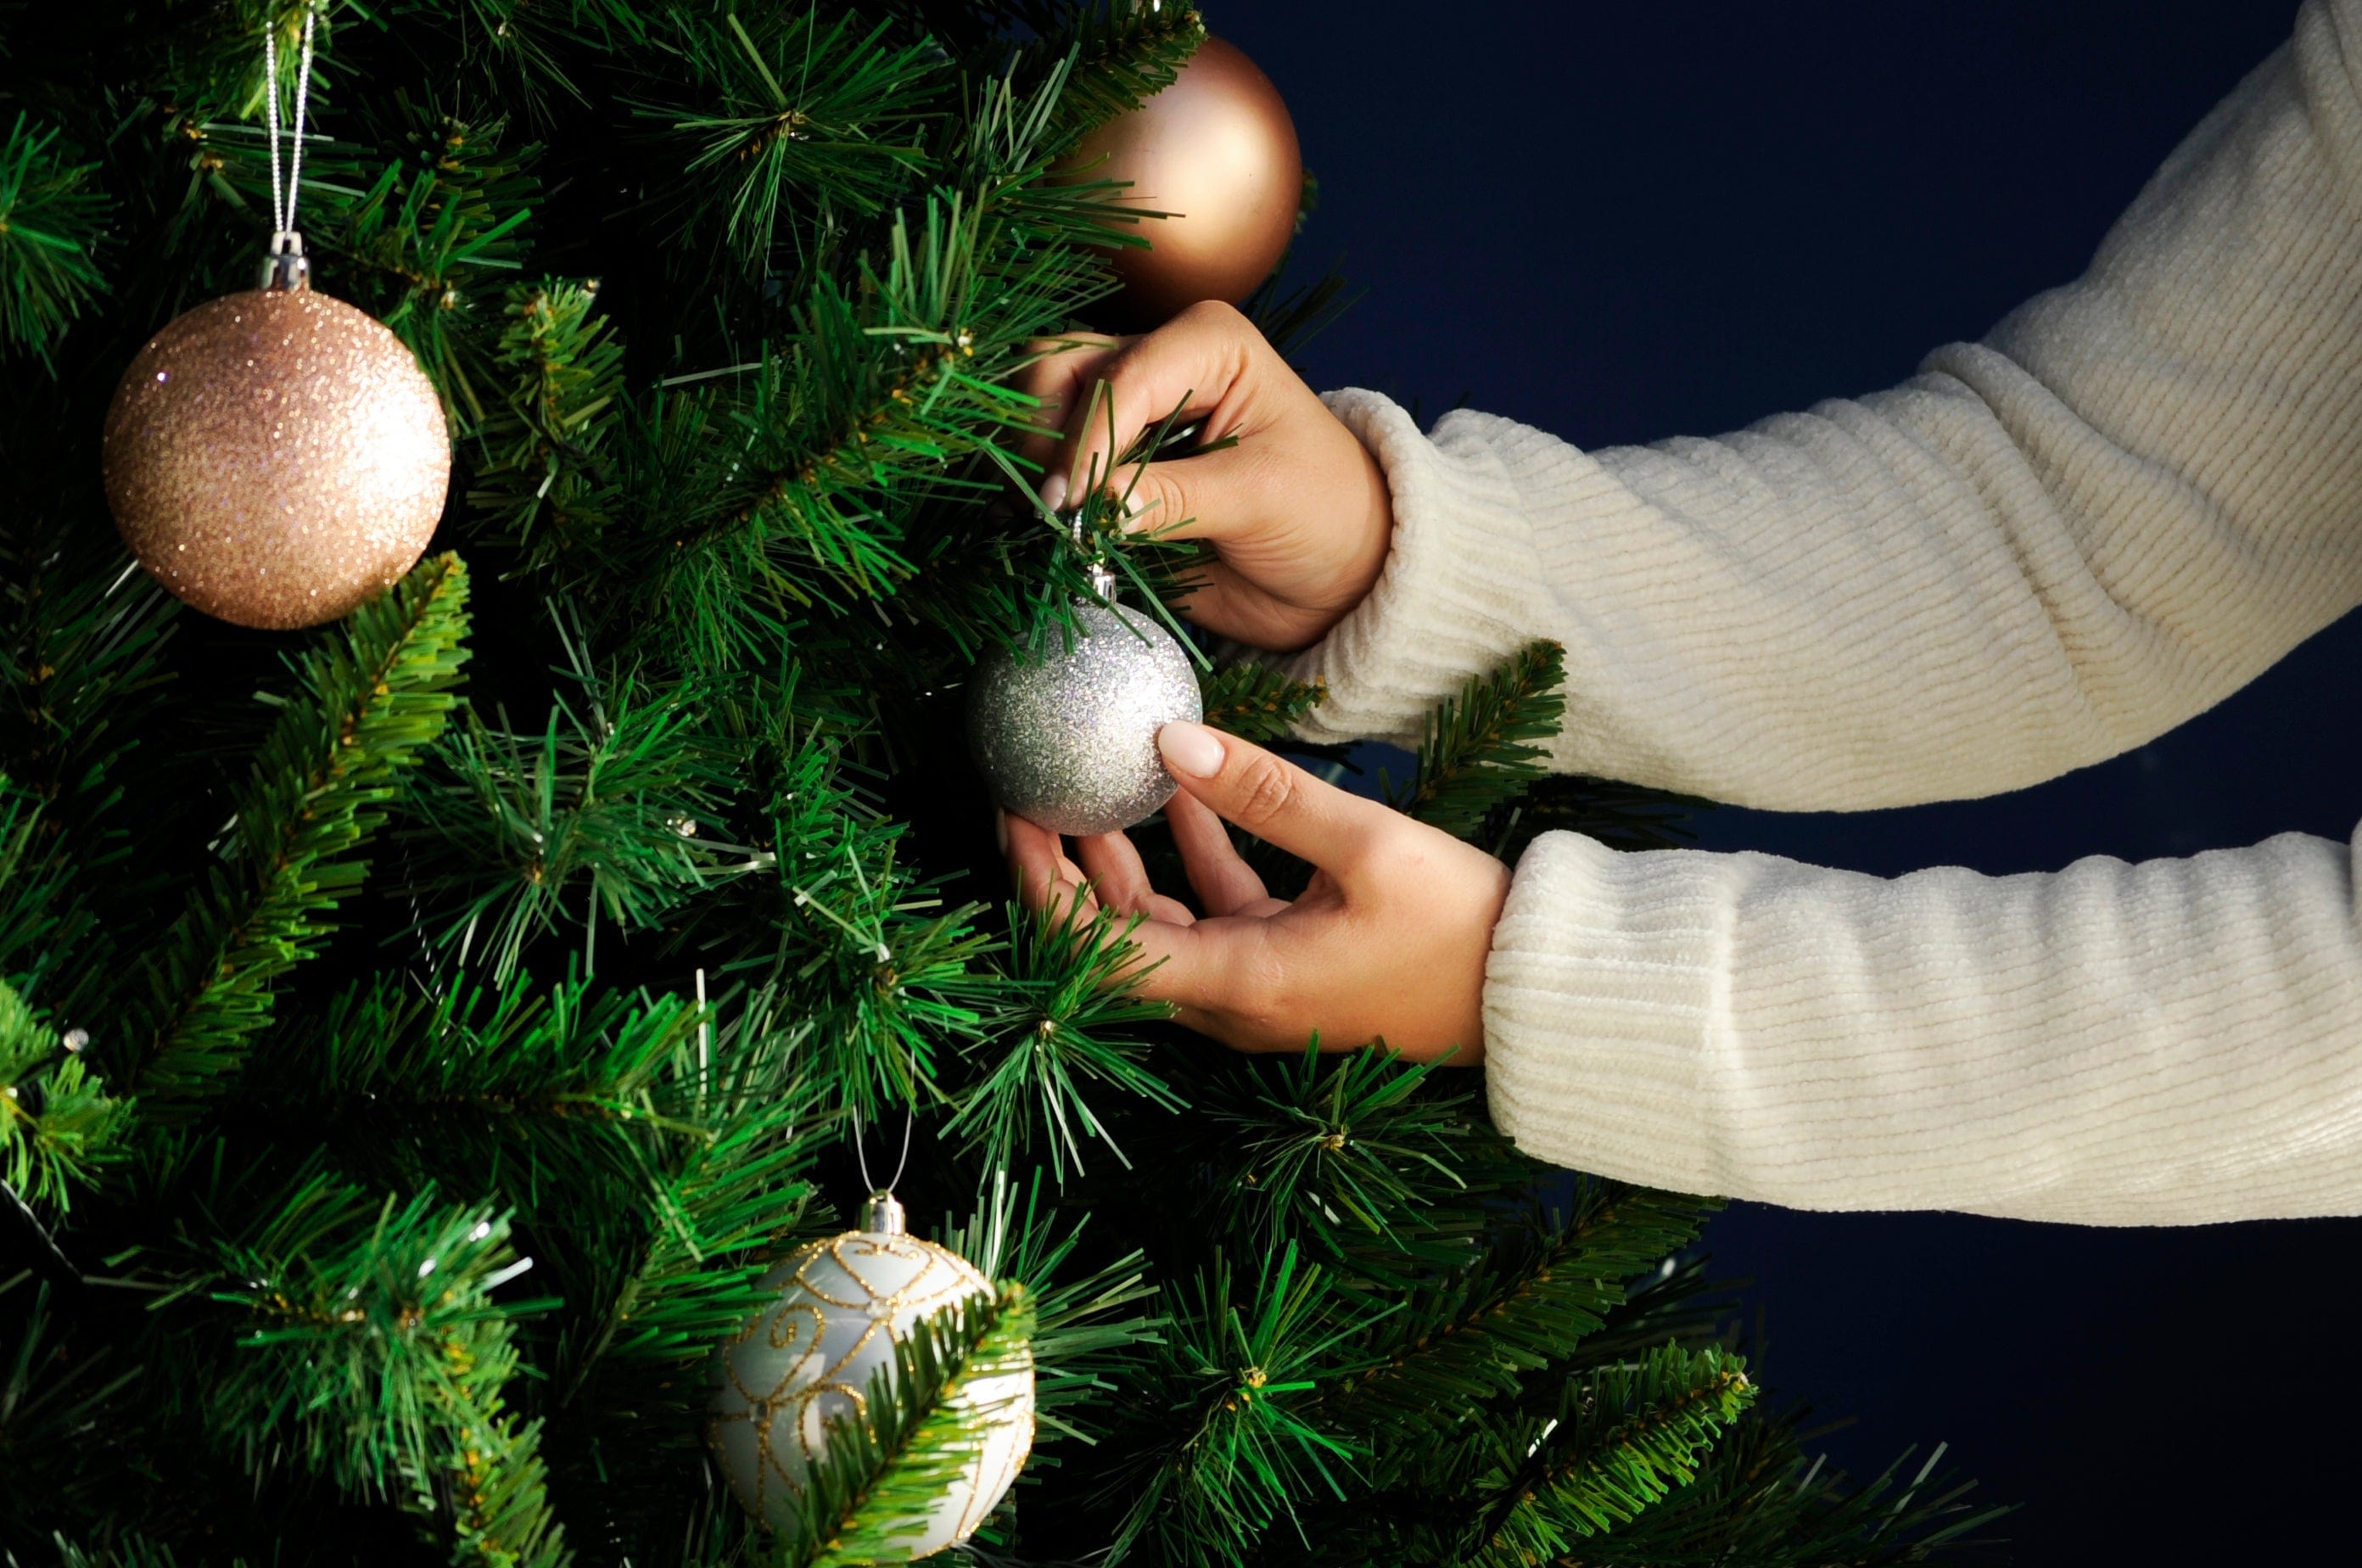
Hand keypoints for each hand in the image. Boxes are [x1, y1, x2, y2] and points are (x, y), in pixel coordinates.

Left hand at [1004, 721, 1510, 1061]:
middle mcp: (1236, 1002)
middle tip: (1034, 791)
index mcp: (1240, 984)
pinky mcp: (1291, 971)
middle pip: (1112, 941)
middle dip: (1065, 868)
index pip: (1097, 950)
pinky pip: (1217, 916)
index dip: (1042, 884)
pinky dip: (1192, 858)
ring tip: (1095, 782)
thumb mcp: (1367, 844)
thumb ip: (1262, 793)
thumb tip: (1169, 742)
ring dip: (1124, 860)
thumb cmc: (1465, 930)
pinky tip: (1185, 790)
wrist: (1540, 996)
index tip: (1018, 813)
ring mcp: (1261, 992)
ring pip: (1161, 926)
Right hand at [1017, 301, 1393, 652]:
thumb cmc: (1322, 514)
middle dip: (1043, 439)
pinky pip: (1044, 459)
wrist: (1333, 569)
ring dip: (1027, 461)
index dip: (1084, 439)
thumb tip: (1100, 503)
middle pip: (1057, 371)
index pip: (1121, 377)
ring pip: (1038, 405)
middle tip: (1052, 511)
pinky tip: (1043, 529)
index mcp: (1207, 343)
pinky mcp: (1105, 461)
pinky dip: (1030, 488)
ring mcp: (1124, 411)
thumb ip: (1177, 498)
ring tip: (1044, 522)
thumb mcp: (1261, 499)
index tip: (1069, 502)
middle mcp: (1157, 361)